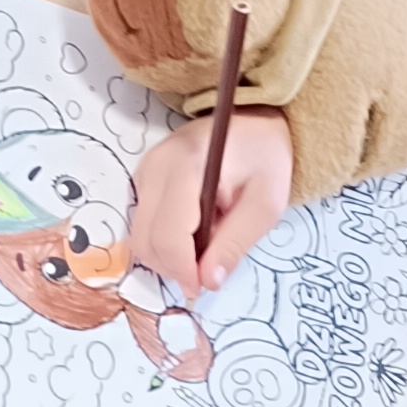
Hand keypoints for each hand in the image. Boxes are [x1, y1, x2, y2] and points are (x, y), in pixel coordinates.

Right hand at [130, 108, 292, 293]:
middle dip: (174, 267)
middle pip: (146, 241)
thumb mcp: (266, 204)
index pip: (168, 235)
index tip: (204, 286)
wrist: (252, 121)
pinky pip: (143, 226)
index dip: (183, 270)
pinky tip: (193, 231)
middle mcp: (155, 167)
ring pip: (140, 238)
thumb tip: (208, 282)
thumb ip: (235, 243)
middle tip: (208, 268)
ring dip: (169, 256)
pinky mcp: (142, 181)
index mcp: (186, 166)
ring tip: (205, 243)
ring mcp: (144, 173)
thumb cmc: (264, 157)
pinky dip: (164, 242)